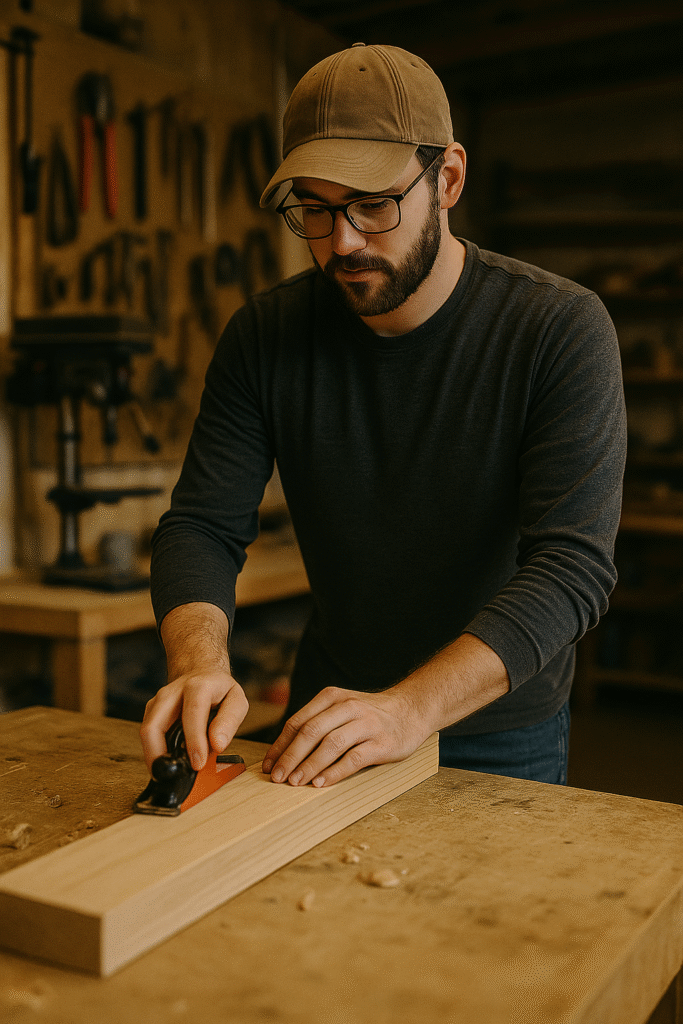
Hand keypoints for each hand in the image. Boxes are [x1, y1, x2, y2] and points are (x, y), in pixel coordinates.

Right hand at [140, 669, 248, 772]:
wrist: (202, 674)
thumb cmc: (219, 690)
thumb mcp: (237, 700)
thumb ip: (229, 722)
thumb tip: (217, 744)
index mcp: (198, 686)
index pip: (192, 713)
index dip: (194, 741)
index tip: (198, 763)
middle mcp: (172, 692)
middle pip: (154, 725)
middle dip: (158, 754)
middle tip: (172, 775)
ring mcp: (158, 701)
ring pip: (146, 731)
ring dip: (154, 755)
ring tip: (170, 772)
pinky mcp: (151, 711)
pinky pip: (147, 734)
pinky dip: (154, 750)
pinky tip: (167, 760)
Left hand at [262, 685, 428, 787]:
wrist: (411, 710)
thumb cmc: (369, 716)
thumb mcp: (341, 708)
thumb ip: (317, 723)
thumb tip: (283, 753)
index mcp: (332, 698)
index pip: (298, 722)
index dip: (280, 745)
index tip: (268, 765)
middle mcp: (348, 707)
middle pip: (311, 732)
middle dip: (290, 757)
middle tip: (277, 778)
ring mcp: (366, 724)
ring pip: (331, 744)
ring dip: (309, 765)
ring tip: (295, 783)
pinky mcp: (382, 742)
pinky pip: (354, 758)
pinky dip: (334, 772)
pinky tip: (321, 784)